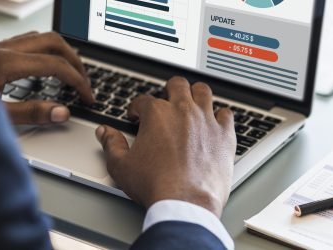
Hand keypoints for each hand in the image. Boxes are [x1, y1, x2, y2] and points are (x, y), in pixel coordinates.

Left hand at [0, 31, 93, 124]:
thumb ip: (29, 113)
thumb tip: (62, 112)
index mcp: (5, 62)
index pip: (56, 65)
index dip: (78, 81)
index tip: (87, 97)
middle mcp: (2, 49)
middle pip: (54, 42)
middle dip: (75, 62)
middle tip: (84, 83)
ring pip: (40, 38)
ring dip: (61, 54)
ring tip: (70, 74)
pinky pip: (26, 43)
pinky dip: (44, 53)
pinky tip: (44, 71)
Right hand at [95, 77, 235, 216]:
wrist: (185, 202)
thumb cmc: (155, 185)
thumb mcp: (121, 166)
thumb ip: (112, 144)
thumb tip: (105, 132)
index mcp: (157, 114)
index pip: (144, 100)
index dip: (137, 108)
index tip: (137, 116)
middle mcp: (183, 111)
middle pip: (177, 85)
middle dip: (169, 89)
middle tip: (167, 100)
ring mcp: (206, 120)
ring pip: (203, 91)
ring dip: (196, 94)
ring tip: (192, 102)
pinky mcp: (225, 134)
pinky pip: (226, 114)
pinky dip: (220, 116)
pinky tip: (215, 122)